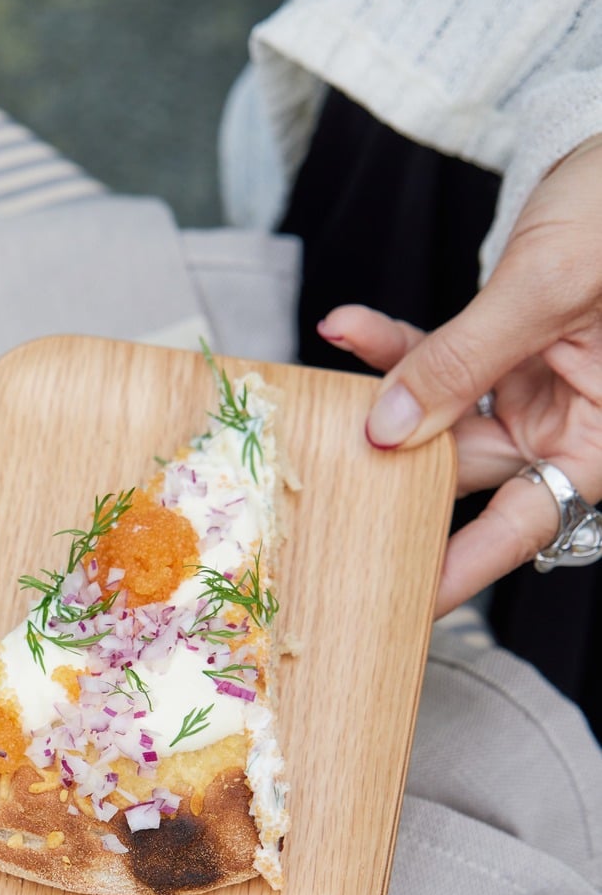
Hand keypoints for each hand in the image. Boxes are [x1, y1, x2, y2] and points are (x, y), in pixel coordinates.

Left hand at [317, 133, 601, 614]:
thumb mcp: (546, 285)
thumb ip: (464, 359)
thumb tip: (388, 430)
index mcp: (599, 438)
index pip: (522, 524)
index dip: (460, 571)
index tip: (402, 608)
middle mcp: (565, 424)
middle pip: (467, 477)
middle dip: (394, 480)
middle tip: (321, 506)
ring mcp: (532, 389)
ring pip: (438, 419)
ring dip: (381, 401)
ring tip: (325, 396)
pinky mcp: (503, 350)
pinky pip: (437, 361)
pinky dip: (394, 347)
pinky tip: (347, 328)